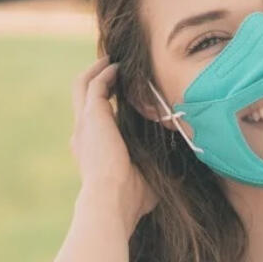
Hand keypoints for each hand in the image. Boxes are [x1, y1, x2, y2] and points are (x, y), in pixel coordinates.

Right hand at [70, 55, 158, 232]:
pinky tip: (118, 67)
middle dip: (95, 78)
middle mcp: (82, 133)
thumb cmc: (131, 198)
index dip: (103, 102)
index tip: (120, 92)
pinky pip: (95, 84)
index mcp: (90, 148)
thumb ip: (156, 169)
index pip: (92, 117)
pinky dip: (105, 73)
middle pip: (81, 95)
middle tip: (111, 66)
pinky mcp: (92, 115)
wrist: (111, 201)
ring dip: (96, 70)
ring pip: (82, 85)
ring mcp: (84, 123)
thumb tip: (181, 172)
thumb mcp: (145, 177)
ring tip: (112, 60)